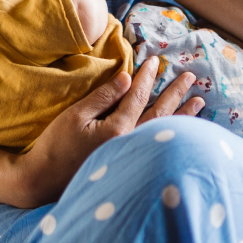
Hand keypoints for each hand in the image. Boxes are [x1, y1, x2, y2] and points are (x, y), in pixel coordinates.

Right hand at [14, 58, 202, 205]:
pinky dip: (172, 134)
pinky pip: (157, 145)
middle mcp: (131, 144)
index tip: (156, 60)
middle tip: (191, 77)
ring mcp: (132, 158)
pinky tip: (181, 129)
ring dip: (182, 115)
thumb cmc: (56, 146)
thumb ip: (104, 97)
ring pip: (163, 132)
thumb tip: (128, 79)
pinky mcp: (128, 166)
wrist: (43, 182)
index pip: (139, 97)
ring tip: (199, 102)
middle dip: (176, 93)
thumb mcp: (76, 116)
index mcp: (118, 129)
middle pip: (160, 114)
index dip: (148, 77)